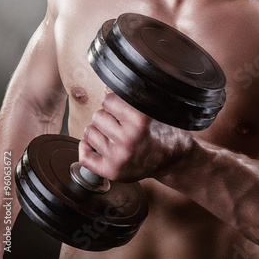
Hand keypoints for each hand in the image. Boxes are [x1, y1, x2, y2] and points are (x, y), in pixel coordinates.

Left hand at [79, 91, 193, 181]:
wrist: (174, 160)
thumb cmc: (165, 134)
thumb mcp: (154, 111)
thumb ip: (133, 101)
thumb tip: (106, 88)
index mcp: (140, 122)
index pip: (108, 101)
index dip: (114, 103)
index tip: (120, 108)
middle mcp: (128, 140)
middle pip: (97, 116)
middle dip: (107, 117)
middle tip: (120, 123)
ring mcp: (118, 157)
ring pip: (89, 132)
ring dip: (99, 132)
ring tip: (113, 135)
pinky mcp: (111, 171)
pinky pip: (84, 156)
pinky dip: (87, 149)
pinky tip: (97, 146)